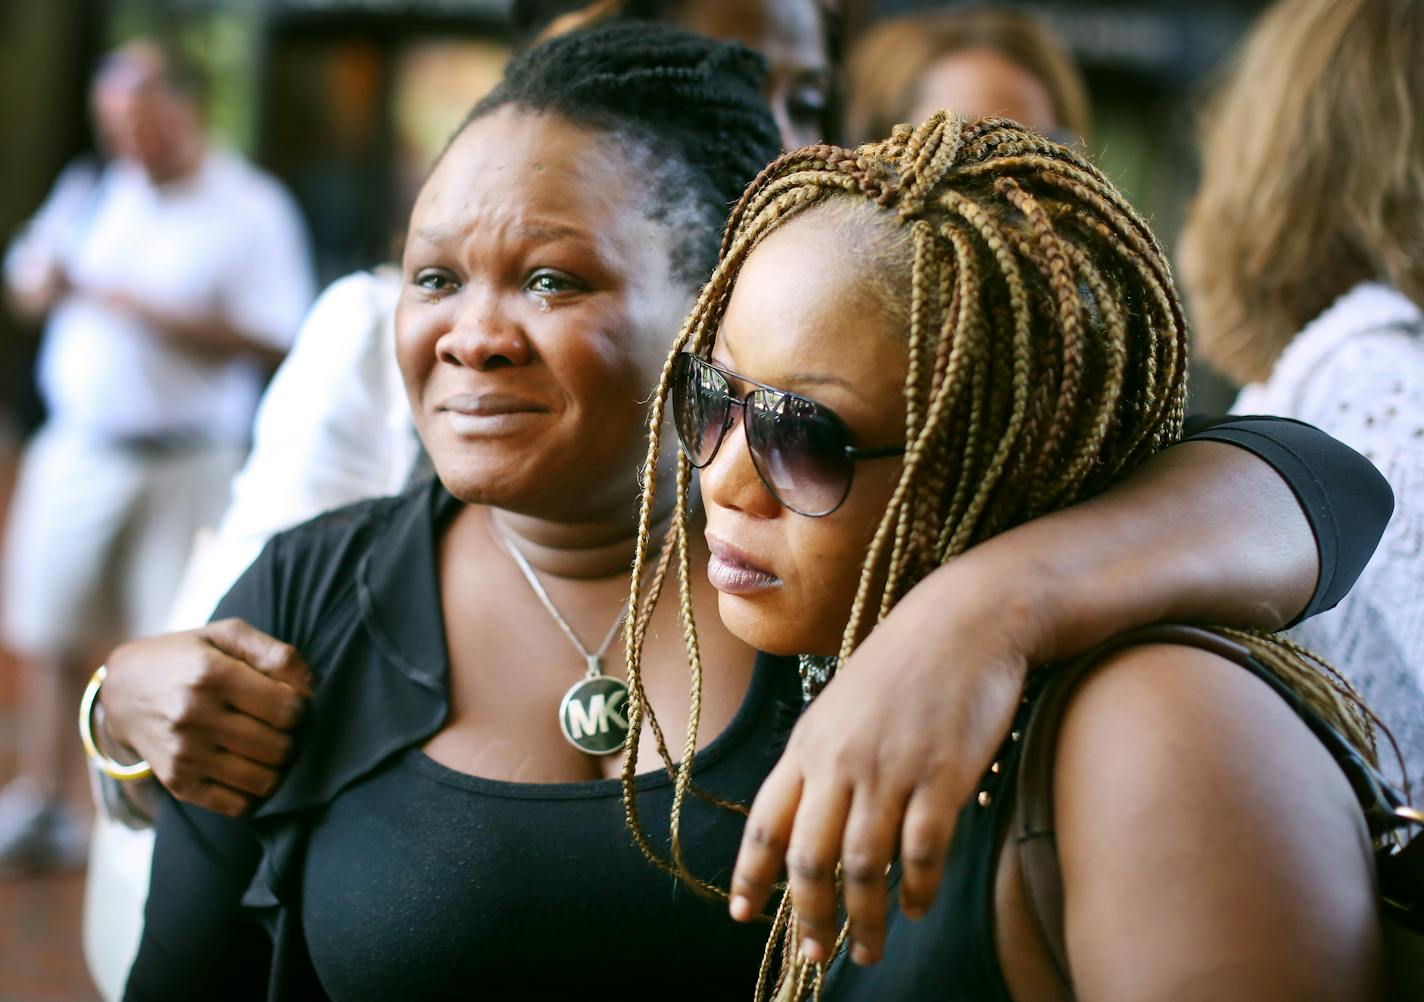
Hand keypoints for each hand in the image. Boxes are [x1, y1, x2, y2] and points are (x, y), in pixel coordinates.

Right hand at [101, 618, 311, 815]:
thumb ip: (276, 652)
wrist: (123, 690)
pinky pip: (239, 805)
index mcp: (211, 675)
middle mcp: (195, 717)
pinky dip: (254, 791)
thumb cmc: (188, 657)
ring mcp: (185, 755)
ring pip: (264, 780)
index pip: (288, 709)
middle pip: (280, 747)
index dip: (299, 706)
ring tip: (266, 745)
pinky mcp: (179, 784)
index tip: (288, 700)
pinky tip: (248, 767)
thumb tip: (313, 686)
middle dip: (290, 736)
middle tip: (277, 725)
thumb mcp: (226, 635)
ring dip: (276, 766)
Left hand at [728, 566, 1034, 966]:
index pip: (765, 824)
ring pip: (864, 866)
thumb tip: (803, 822)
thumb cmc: (902, 664)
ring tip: (866, 950)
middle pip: (810, 859)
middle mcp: (840, 761)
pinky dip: (916, 889)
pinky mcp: (942, 776)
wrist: (964, 622)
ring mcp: (891, 769)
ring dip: (863, 920)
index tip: (742, 915)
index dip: (750, 875)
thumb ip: (819, 761)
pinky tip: (914, 907)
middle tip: (814, 953)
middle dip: (809, 916)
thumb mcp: (839, 706)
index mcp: (807, 744)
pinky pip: (923, 852)